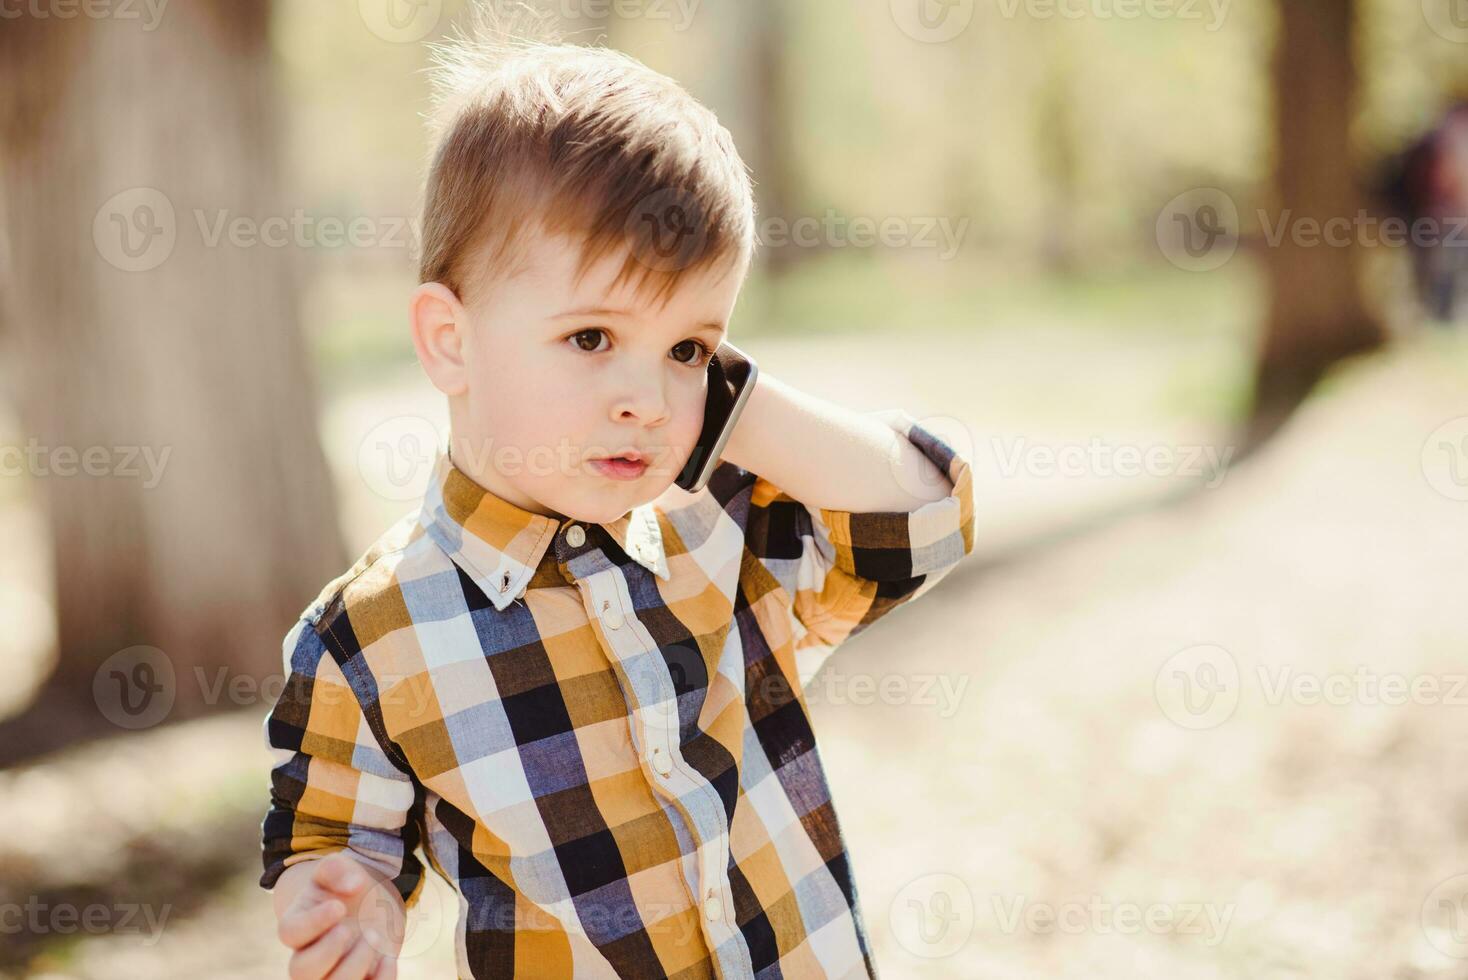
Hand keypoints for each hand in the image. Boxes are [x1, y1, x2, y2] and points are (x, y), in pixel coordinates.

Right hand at [275, 851, 405, 979]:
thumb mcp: (338, 869)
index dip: (313, 923)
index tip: (339, 907)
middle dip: (329, 951)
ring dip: (355, 967)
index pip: (290, 933)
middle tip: (351, 928)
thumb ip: (336, 868)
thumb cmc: (346, 887)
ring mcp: (331, 973)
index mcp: (298, 924)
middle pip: (301, 972)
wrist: (368, 906)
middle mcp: (308, 956)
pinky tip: (389, 959)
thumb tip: (353, 884)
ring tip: (374, 938)